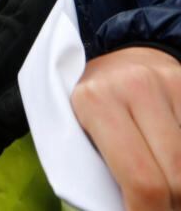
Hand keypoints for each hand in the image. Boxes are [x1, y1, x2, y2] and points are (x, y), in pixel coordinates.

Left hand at [71, 47, 180, 209]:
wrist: (114, 54)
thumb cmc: (90, 103)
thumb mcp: (79, 129)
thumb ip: (99, 168)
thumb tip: (121, 206)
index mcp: (95, 102)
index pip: (139, 179)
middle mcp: (136, 87)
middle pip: (177, 175)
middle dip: (172, 206)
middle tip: (161, 209)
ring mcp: (171, 83)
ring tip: (170, 195)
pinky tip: (176, 170)